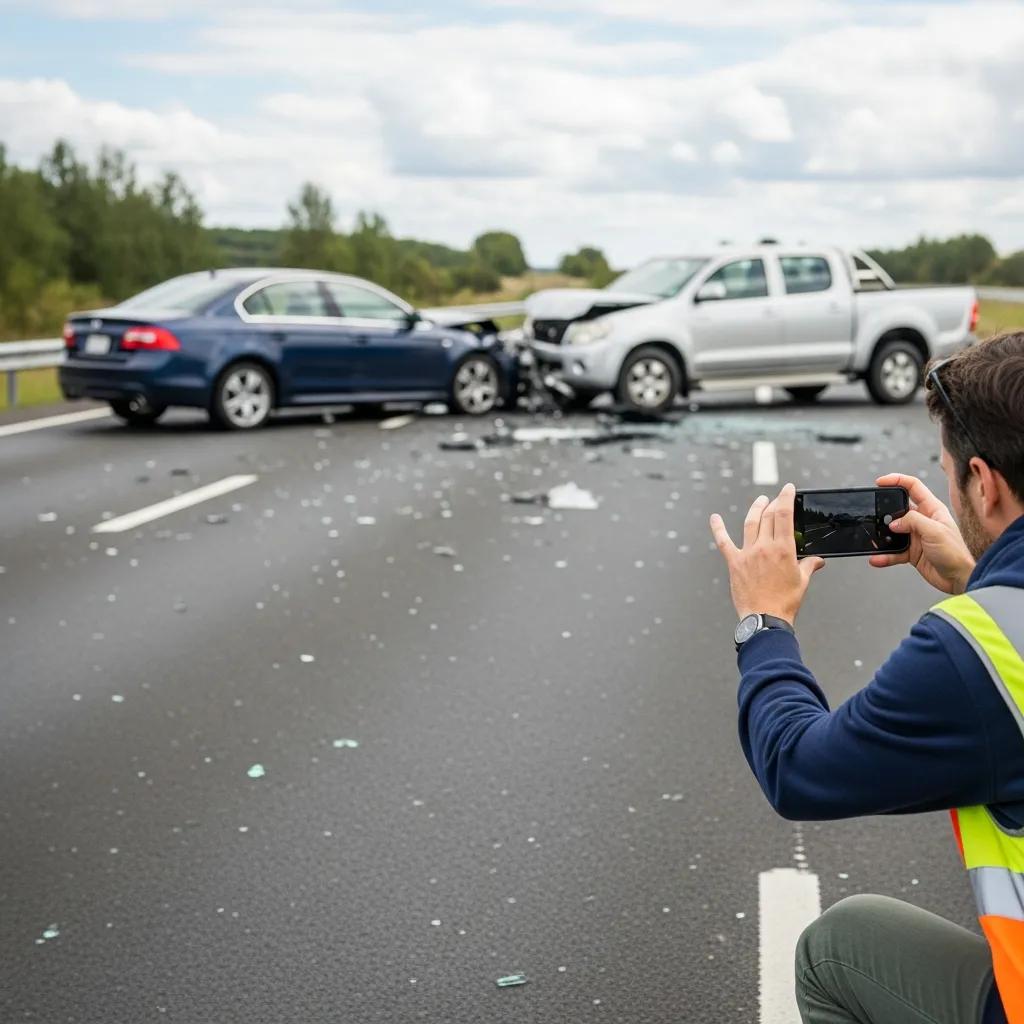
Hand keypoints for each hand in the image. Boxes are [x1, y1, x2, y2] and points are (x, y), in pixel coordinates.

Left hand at [709, 483, 825, 622]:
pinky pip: (723, 542)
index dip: (786, 498)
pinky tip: (714, 518)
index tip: (788, 489)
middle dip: (773, 503)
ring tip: (759, 501)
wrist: (764, 618)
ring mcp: (747, 554)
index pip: (784, 515)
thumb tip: (818, 560)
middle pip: (768, 516)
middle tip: (776, 497)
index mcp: (783, 549)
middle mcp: (764, 548)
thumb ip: (809, 565)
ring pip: (750, 524)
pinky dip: (718, 529)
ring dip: (755, 509)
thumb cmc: (785, 602)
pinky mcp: (734, 563)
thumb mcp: (802, 581)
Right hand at [869, 473, 974, 594]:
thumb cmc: (955, 553)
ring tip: (874, 540)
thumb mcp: (935, 531)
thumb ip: (913, 521)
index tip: (880, 483)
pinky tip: (878, 558)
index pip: (913, 487)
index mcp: (932, 509)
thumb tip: (894, 522)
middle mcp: (923, 520)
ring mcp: (916, 536)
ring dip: (882, 537)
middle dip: (884, 512)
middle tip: (874, 515)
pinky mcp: (912, 552)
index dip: (896, 481)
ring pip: (893, 532)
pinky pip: (893, 551)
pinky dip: (885, 555)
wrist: (959, 579)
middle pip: (898, 509)